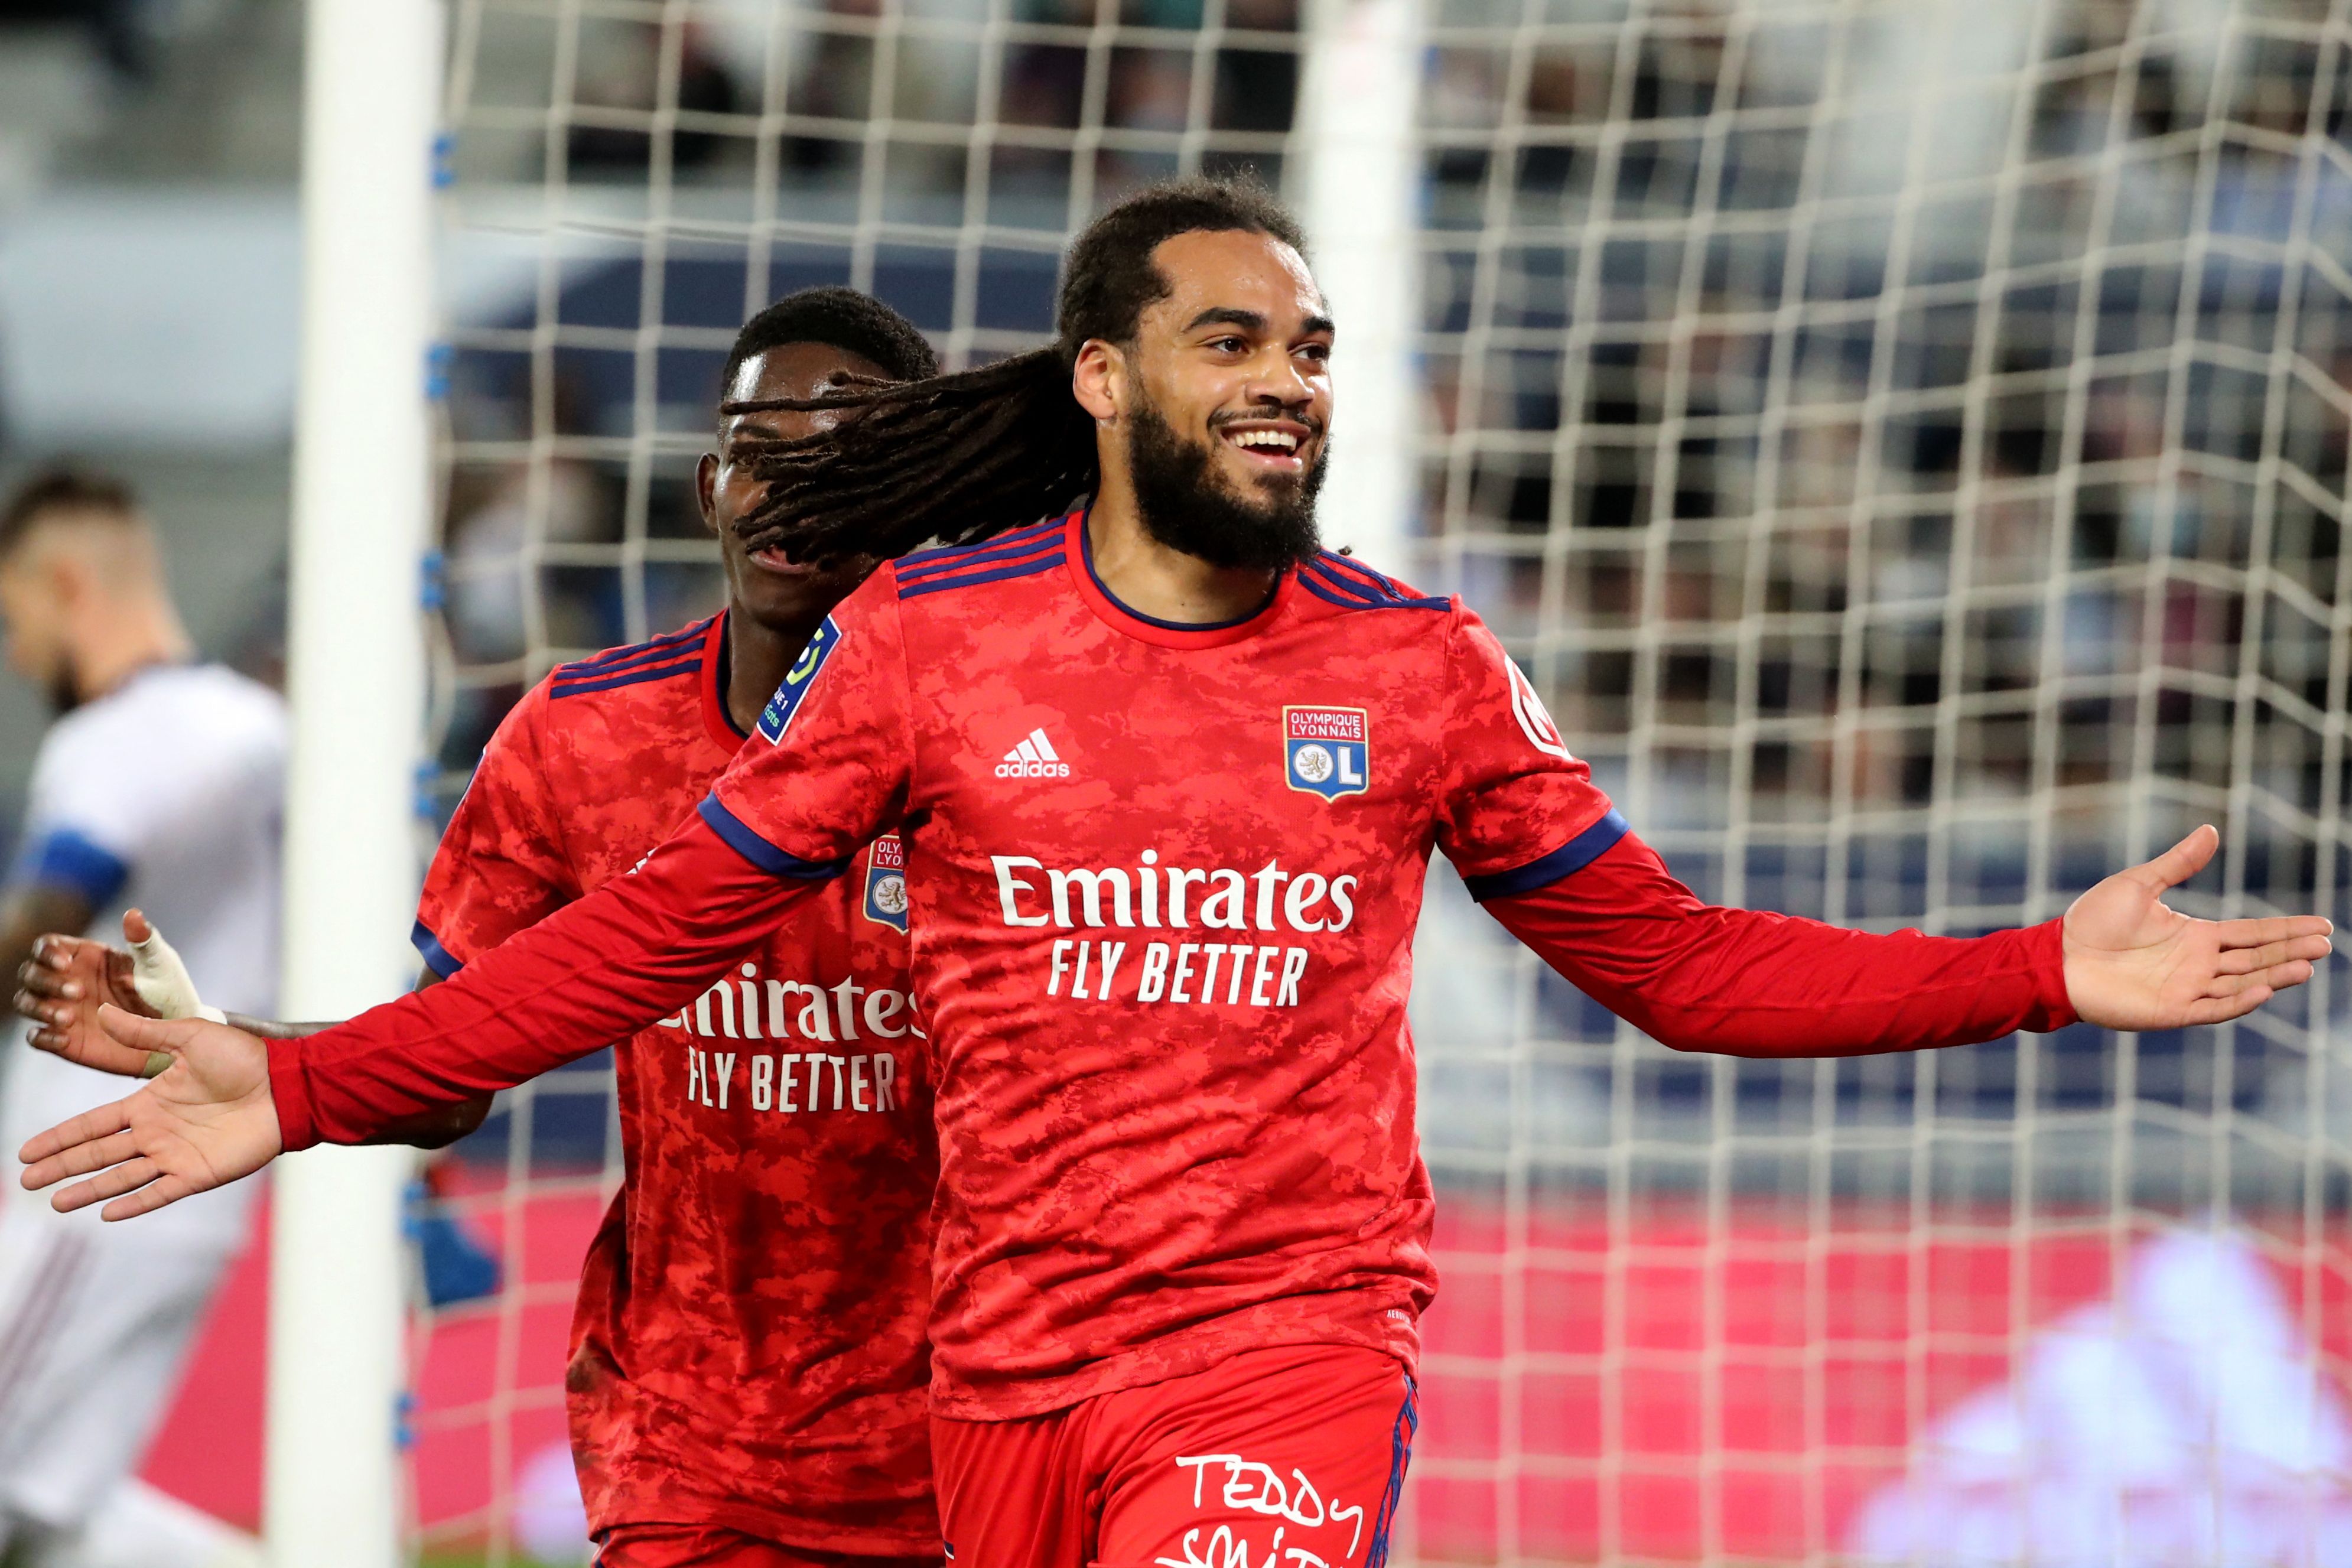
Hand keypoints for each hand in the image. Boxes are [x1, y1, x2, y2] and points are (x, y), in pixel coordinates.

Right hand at [14, 911, 166, 1077]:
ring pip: (27, 1002)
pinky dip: (42, 1037)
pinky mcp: (66, 1039)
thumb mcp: (159, 963)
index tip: (65, 964)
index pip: (48, 945)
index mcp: (85, 957)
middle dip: (45, 981)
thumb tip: (132, 913)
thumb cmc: (167, 990)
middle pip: (31, 973)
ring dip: (38, 1008)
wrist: (176, 1032)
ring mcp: (63, 1009)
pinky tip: (63, 1038)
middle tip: (77, 992)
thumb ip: (144, 940)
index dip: (47, 952)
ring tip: (69, 1017)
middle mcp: (67, 980)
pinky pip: (37, 1038)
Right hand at [18, 1005, 279, 1220]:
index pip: (94, 1123)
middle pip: (98, 1154)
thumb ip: (145, 1033)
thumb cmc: (243, 1059)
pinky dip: (134, 1203)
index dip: (61, 1136)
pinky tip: (107, 1213)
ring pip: (121, 1177)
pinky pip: (160, 1192)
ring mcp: (176, 1155)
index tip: (28, 1150)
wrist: (286, 1083)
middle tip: (26, 1182)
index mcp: (150, 1102)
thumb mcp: (189, 1038)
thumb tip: (102, 1014)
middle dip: (62, 1166)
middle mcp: (157, 1132)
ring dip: (88, 1190)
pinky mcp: (198, 1173)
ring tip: (55, 1202)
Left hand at [2063, 825, 2332, 1029]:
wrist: (2058, 957)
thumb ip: (2178, 863)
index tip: (2323, 925)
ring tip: (2307, 966)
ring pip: (2243, 983)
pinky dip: (2239, 1001)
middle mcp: (2198, 964)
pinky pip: (2213, 1008)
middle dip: (2291, 952)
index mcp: (2196, 936)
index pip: (2253, 933)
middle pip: (2256, 958)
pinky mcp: (2171, 1011)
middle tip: (2325, 945)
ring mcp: (2188, 988)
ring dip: (2274, 976)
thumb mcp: (2139, 884)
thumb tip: (2212, 831)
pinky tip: (2263, 990)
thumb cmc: (2093, 921)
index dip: (2287, 930)